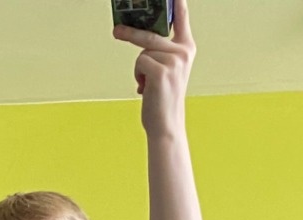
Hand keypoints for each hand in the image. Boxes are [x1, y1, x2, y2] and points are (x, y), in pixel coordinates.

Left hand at [114, 0, 194, 135]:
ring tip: (147, 84)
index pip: (181, 18)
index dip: (177, 3)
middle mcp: (183, 52)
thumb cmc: (162, 99)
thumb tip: (138, 36)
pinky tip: (146, 89)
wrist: (166, 125)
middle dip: (130, 33)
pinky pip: (139, 63)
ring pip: (142, 52)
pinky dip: (138, 76)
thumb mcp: (166, 70)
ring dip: (139, 69)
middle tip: (116, 30)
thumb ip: (160, 52)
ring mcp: (174, 61)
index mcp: (186, 49)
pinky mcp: (161, 71)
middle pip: (151, 34)